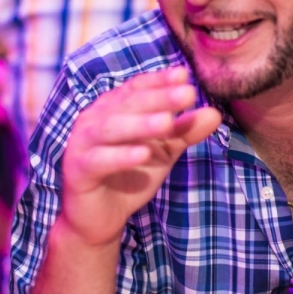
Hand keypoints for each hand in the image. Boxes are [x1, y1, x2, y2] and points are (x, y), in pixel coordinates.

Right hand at [60, 67, 220, 247]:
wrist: (99, 218)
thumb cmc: (130, 175)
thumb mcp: (163, 151)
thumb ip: (183, 131)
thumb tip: (214, 113)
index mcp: (112, 108)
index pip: (137, 88)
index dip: (159, 80)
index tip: (184, 75)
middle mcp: (94, 119)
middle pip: (127, 103)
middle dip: (159, 98)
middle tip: (187, 93)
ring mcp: (82, 144)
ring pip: (111, 128)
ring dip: (141, 124)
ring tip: (168, 122)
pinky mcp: (77, 170)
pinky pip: (99, 160)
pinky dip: (121, 156)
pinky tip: (143, 153)